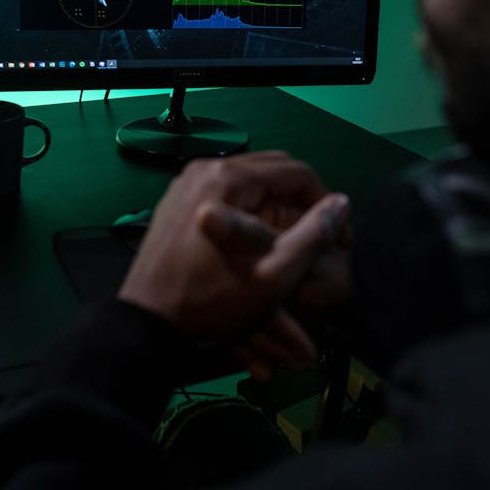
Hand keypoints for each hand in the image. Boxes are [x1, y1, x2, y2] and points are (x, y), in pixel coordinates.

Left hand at [118, 152, 350, 357]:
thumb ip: (313, 235)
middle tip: (319, 238)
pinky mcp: (177, 198)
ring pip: (251, 181)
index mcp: (229, 178)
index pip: (296, 173)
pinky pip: (227, 192)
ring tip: (291, 241)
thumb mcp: (273, 274)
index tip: (338, 238)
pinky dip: (250, 210)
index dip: (325, 204)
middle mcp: (206, 168)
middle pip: (274, 172)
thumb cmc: (212, 300)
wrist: (147, 321)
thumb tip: (342, 203)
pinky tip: (258, 239)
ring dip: (278, 206)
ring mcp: (187, 181)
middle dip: (302, 203)